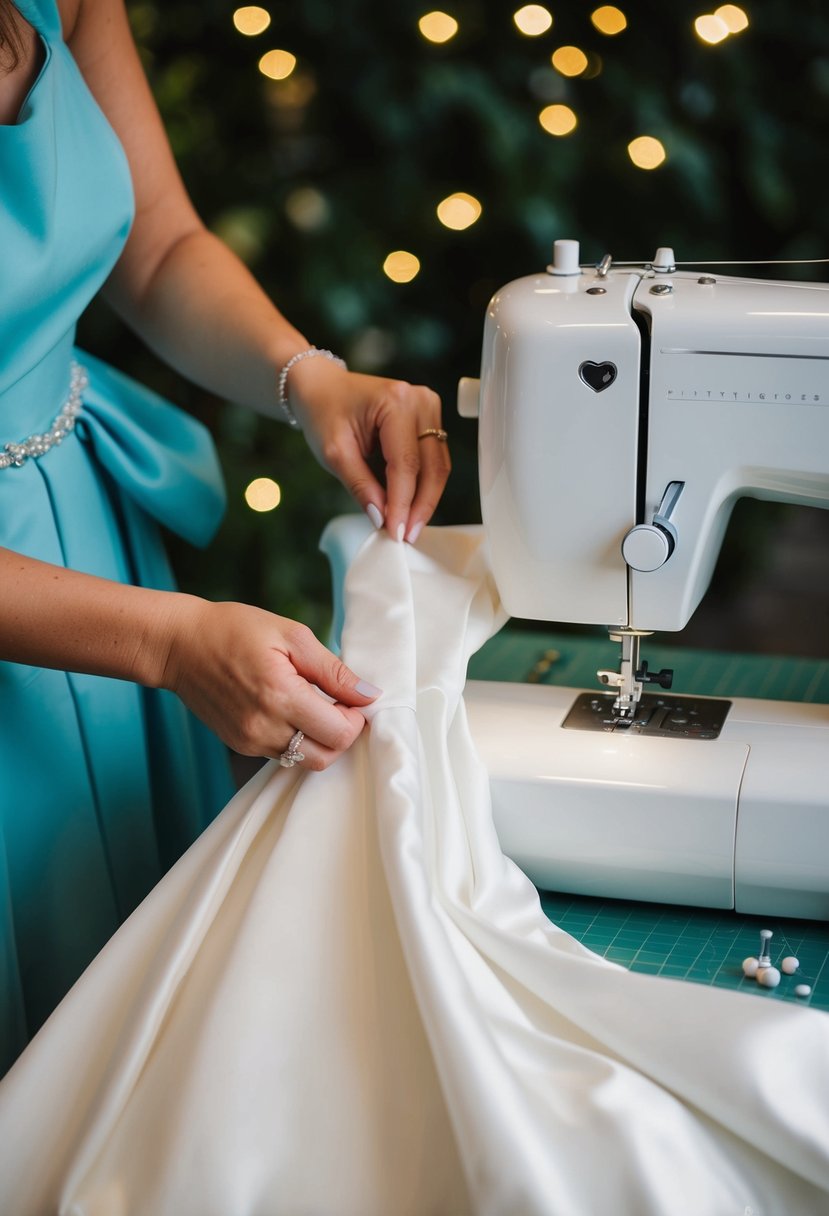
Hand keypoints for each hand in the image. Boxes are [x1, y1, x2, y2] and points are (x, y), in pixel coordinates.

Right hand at [160, 597, 379, 767]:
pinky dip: (297, 740)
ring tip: (313, 705)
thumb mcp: (291, 636)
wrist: (179, 645)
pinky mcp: (240, 745)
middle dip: (342, 734)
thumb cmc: (234, 630)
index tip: (352, 697)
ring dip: (320, 739)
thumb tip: (369, 695)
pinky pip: (283, 755)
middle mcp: (264, 727)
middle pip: (325, 757)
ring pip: (305, 761)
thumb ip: (333, 670)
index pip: (339, 732)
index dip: (356, 718)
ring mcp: (249, 741)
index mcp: (280, 696)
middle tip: (338, 705)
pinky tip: (291, 711)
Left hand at [287, 356, 450, 543]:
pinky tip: (410, 505)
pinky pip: (433, 459)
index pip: (406, 463)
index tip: (396, 532)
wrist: (322, 387)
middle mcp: (420, 401)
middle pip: (431, 466)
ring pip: (438, 466)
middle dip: (420, 505)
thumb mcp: (334, 453)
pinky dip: (423, 484)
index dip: (402, 503)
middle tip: (407, 535)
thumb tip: (383, 518)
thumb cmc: (323, 411)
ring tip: (408, 525)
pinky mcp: (429, 418)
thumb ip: (360, 486)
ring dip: (425, 498)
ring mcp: (429, 407)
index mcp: (396, 402)